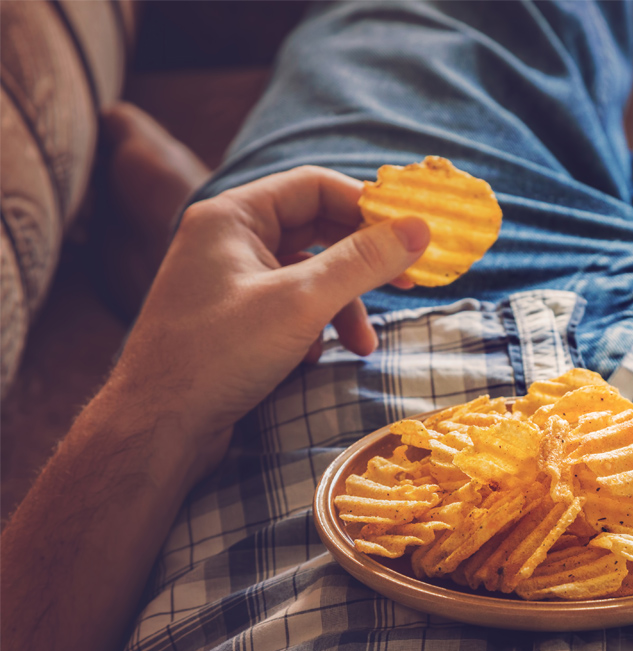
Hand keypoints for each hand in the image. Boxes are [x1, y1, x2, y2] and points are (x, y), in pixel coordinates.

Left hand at [108, 166, 429, 472]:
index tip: (412, 235)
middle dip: (361, 262)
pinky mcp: (233, 320)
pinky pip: (290, 307)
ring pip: (307, 275)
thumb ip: (364, 260)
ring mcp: (229, 281)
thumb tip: (422, 228)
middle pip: (316, 230)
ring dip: (343, 306)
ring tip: (363, 346)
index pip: (315, 187)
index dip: (368, 207)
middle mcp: (227, 240)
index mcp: (233, 216)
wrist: (158, 429)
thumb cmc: (220, 355)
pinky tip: (314, 358)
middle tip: (407, 282)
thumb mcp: (303, 302)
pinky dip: (314, 328)